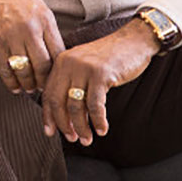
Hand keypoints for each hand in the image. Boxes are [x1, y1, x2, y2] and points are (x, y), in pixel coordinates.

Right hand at [0, 0, 64, 92]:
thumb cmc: (20, 0)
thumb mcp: (42, 11)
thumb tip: (58, 61)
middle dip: (43, 81)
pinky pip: (4, 68)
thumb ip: (49, 34)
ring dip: (28, 84)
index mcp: (45, 21)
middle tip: (44, 88)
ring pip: (23, 69)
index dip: (58, 71)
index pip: (57, 53)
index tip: (57, 78)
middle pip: (42, 65)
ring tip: (30, 88)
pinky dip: (10, 81)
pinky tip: (15, 87)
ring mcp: (11, 36)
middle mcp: (29, 29)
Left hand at [41, 19, 159, 144]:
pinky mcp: (101, 74)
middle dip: (64, 125)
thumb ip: (72, 86)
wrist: (133, 41)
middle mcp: (68, 64)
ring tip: (87, 139)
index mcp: (61, 62)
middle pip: (58, 102)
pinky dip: (98, 121)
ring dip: (81, 127)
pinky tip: (102, 130)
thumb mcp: (84, 68)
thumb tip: (65, 116)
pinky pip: (95, 105)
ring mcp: (84, 68)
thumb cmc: (110, 58)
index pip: (48, 93)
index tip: (50, 132)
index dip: (48, 116)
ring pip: (76, 106)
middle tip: (72, 138)